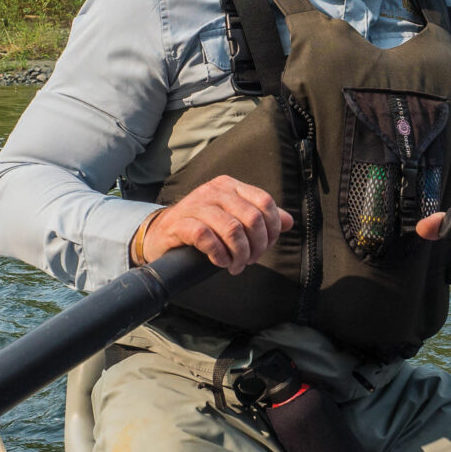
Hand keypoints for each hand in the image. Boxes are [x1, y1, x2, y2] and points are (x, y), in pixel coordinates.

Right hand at [137, 175, 292, 273]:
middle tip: (249, 261)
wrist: (162, 234)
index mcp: (230, 186)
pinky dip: (219, 254)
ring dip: (239, 254)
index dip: (271, 229)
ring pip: (232, 229)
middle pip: (252, 218)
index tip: (264, 247)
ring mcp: (196, 205)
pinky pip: (207, 237)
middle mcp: (214, 191)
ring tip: (235, 265)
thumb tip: (288, 222)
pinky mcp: (180, 223)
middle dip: (256, 246)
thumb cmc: (202, 227)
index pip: (265, 202)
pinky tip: (219, 262)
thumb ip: (260, 217)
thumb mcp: (232, 218)